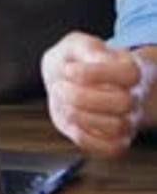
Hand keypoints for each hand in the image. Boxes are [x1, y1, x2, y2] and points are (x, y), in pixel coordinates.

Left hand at [41, 31, 142, 156]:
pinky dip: (86, 138)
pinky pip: (111, 149)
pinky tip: (70, 121)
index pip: (127, 74)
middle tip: (59, 87)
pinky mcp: (117, 141)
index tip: (68, 69)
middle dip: (83, 96)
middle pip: (123, 102)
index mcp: (129, 68)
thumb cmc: (76, 61)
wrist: (69, 81)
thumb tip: (98, 60)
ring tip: (62, 102)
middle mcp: (134, 96)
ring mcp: (128, 121)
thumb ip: (86, 47)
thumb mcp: (77, 44)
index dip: (96, 73)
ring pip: (116, 127)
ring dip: (81, 116)